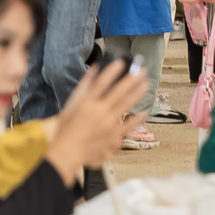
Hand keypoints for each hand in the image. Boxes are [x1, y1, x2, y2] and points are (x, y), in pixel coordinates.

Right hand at [43, 57, 144, 184]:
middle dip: (131, 80)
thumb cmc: (68, 127)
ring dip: (137, 94)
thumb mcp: (73, 103)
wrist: (68, 151)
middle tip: (142, 71)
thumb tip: (94, 68)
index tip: (121, 63)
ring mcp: (107, 124)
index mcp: (87, 102)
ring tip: (146, 85)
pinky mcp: (113, 136)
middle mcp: (98, 112)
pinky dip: (137, 119)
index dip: (112, 72)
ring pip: (125, 106)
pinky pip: (128, 125)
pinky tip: (144, 112)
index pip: (102, 83)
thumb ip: (85, 85)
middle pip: (118, 92)